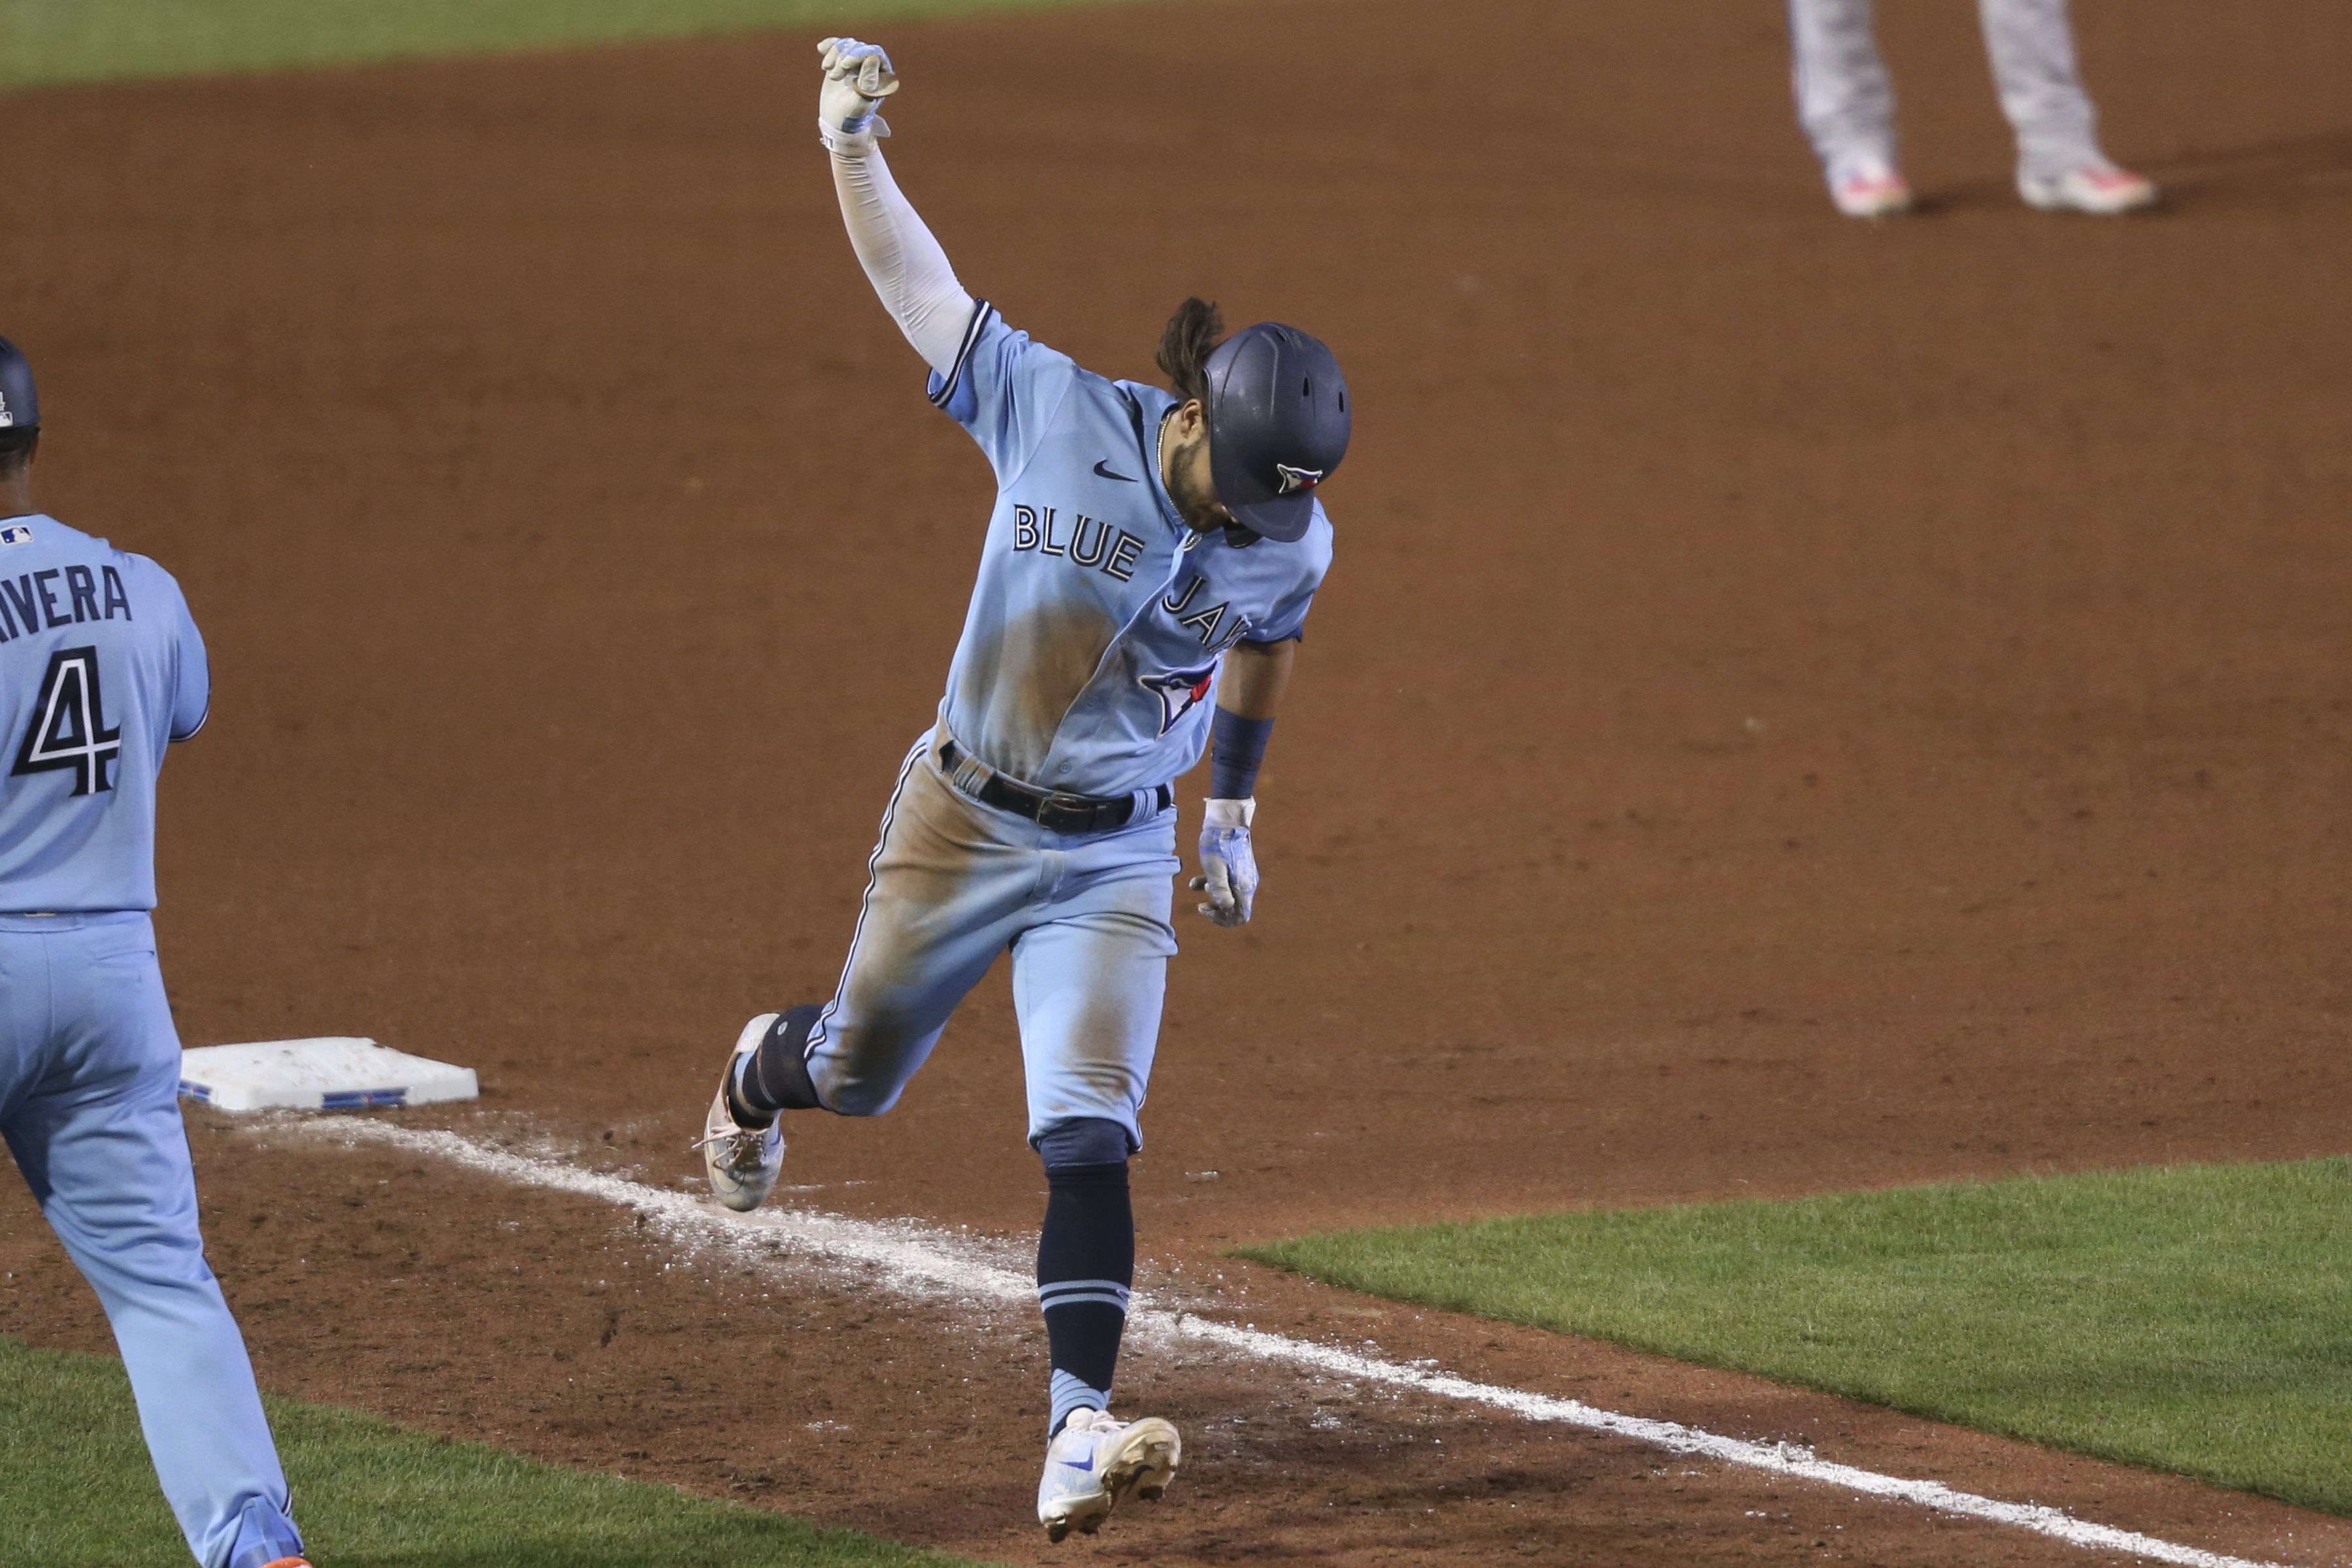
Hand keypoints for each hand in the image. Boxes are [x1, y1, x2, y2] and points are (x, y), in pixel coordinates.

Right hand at [817, 36, 899, 135]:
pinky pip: (837, 45)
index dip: (858, 54)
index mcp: (883, 74)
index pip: (874, 52)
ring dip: (835, 55)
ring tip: (829, 73)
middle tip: (835, 77)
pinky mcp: (842, 61)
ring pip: (847, 45)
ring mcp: (857, 62)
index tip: (845, 64)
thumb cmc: (853, 113)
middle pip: (858, 47)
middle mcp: (872, 65)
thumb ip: (868, 80)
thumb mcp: (861, 99)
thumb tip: (872, 56)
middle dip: (843, 58)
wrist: (837, 121)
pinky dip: (829, 45)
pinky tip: (821, 48)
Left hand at [1189, 798, 1257, 926]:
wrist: (1226, 820)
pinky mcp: (1236, 869)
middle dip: (1218, 911)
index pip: (1241, 916)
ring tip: (1201, 890)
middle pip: (1235, 909)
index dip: (1225, 920)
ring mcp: (1242, 876)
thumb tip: (1226, 908)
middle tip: (1202, 907)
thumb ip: (1219, 889)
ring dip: (1214, 898)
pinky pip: (1226, 884)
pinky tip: (1194, 882)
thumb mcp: (1214, 868)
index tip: (1209, 913)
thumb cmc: (1218, 843)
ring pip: (1229, 897)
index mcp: (1243, 886)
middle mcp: (1246, 883)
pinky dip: (1212, 886)